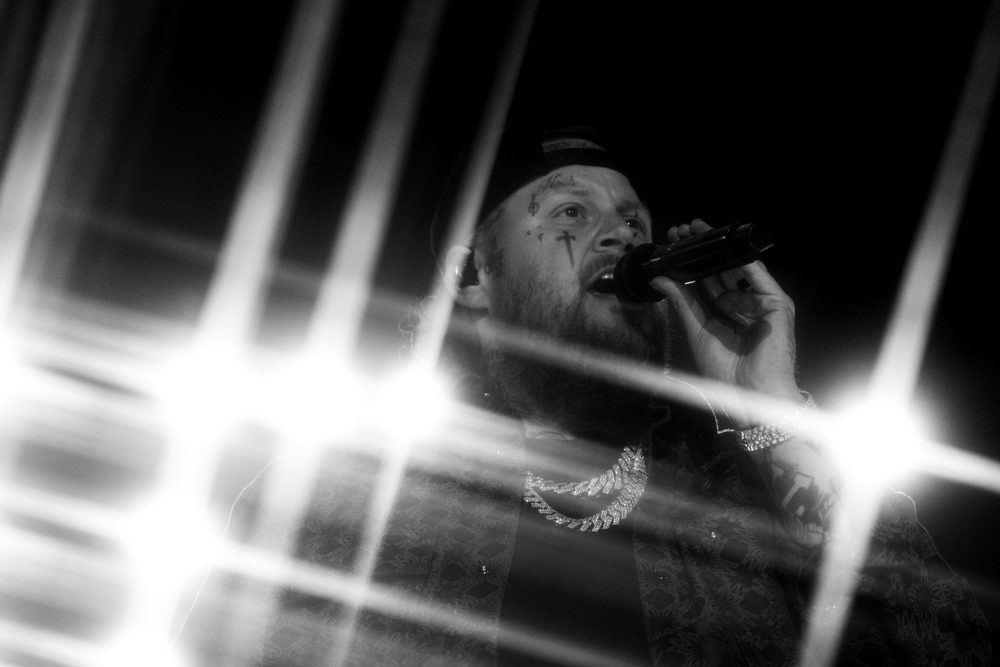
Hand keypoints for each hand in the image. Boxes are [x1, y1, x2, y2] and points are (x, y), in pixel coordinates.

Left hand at [652, 219, 800, 418]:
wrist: (750, 394)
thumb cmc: (726, 371)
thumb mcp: (697, 330)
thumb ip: (682, 302)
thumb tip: (660, 278)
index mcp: (725, 312)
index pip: (707, 281)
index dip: (690, 263)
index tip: (672, 244)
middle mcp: (743, 304)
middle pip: (722, 270)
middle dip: (702, 250)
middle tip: (681, 231)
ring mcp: (761, 303)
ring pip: (739, 269)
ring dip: (719, 249)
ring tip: (697, 231)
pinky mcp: (777, 305)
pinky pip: (759, 278)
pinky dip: (743, 261)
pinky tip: (726, 248)